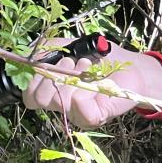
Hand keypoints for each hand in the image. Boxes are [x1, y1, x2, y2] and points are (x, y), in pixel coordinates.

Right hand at [22, 40, 161, 128]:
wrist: (131, 67)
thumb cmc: (101, 58)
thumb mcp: (70, 45)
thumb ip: (47, 46)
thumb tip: (29, 52)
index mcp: (53, 91)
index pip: (29, 95)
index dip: (35, 77)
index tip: (50, 61)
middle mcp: (62, 105)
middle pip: (38, 99)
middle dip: (52, 74)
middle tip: (72, 63)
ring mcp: (76, 114)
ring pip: (58, 102)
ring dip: (72, 77)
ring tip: (87, 67)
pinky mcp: (94, 117)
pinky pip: (79, 110)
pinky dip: (85, 91)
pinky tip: (94, 80)